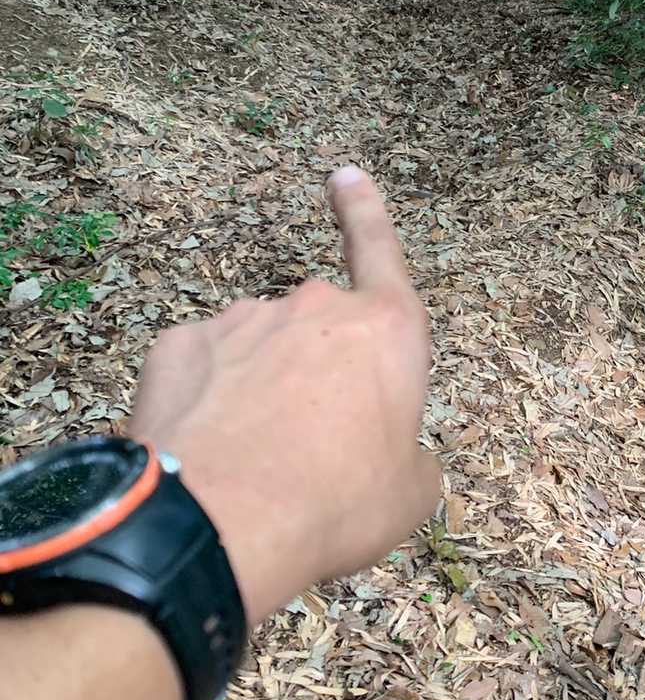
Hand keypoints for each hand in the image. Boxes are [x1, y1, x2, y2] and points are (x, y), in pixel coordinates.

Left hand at [129, 166, 439, 622]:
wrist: (220, 523)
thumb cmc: (335, 504)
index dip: (366, 212)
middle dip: (316, 372)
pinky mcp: (179, 345)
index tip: (346, 176)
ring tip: (253, 459)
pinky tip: (206, 446)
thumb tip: (393, 451)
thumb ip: (410, 455)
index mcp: (384, 331)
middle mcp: (314, 309)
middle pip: (319, 329)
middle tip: (310, 444)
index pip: (380, 251)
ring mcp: (242, 321)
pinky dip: (206, 399)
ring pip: (257, 348)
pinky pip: (201, 367)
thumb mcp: (409, 496)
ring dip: (259, 387)